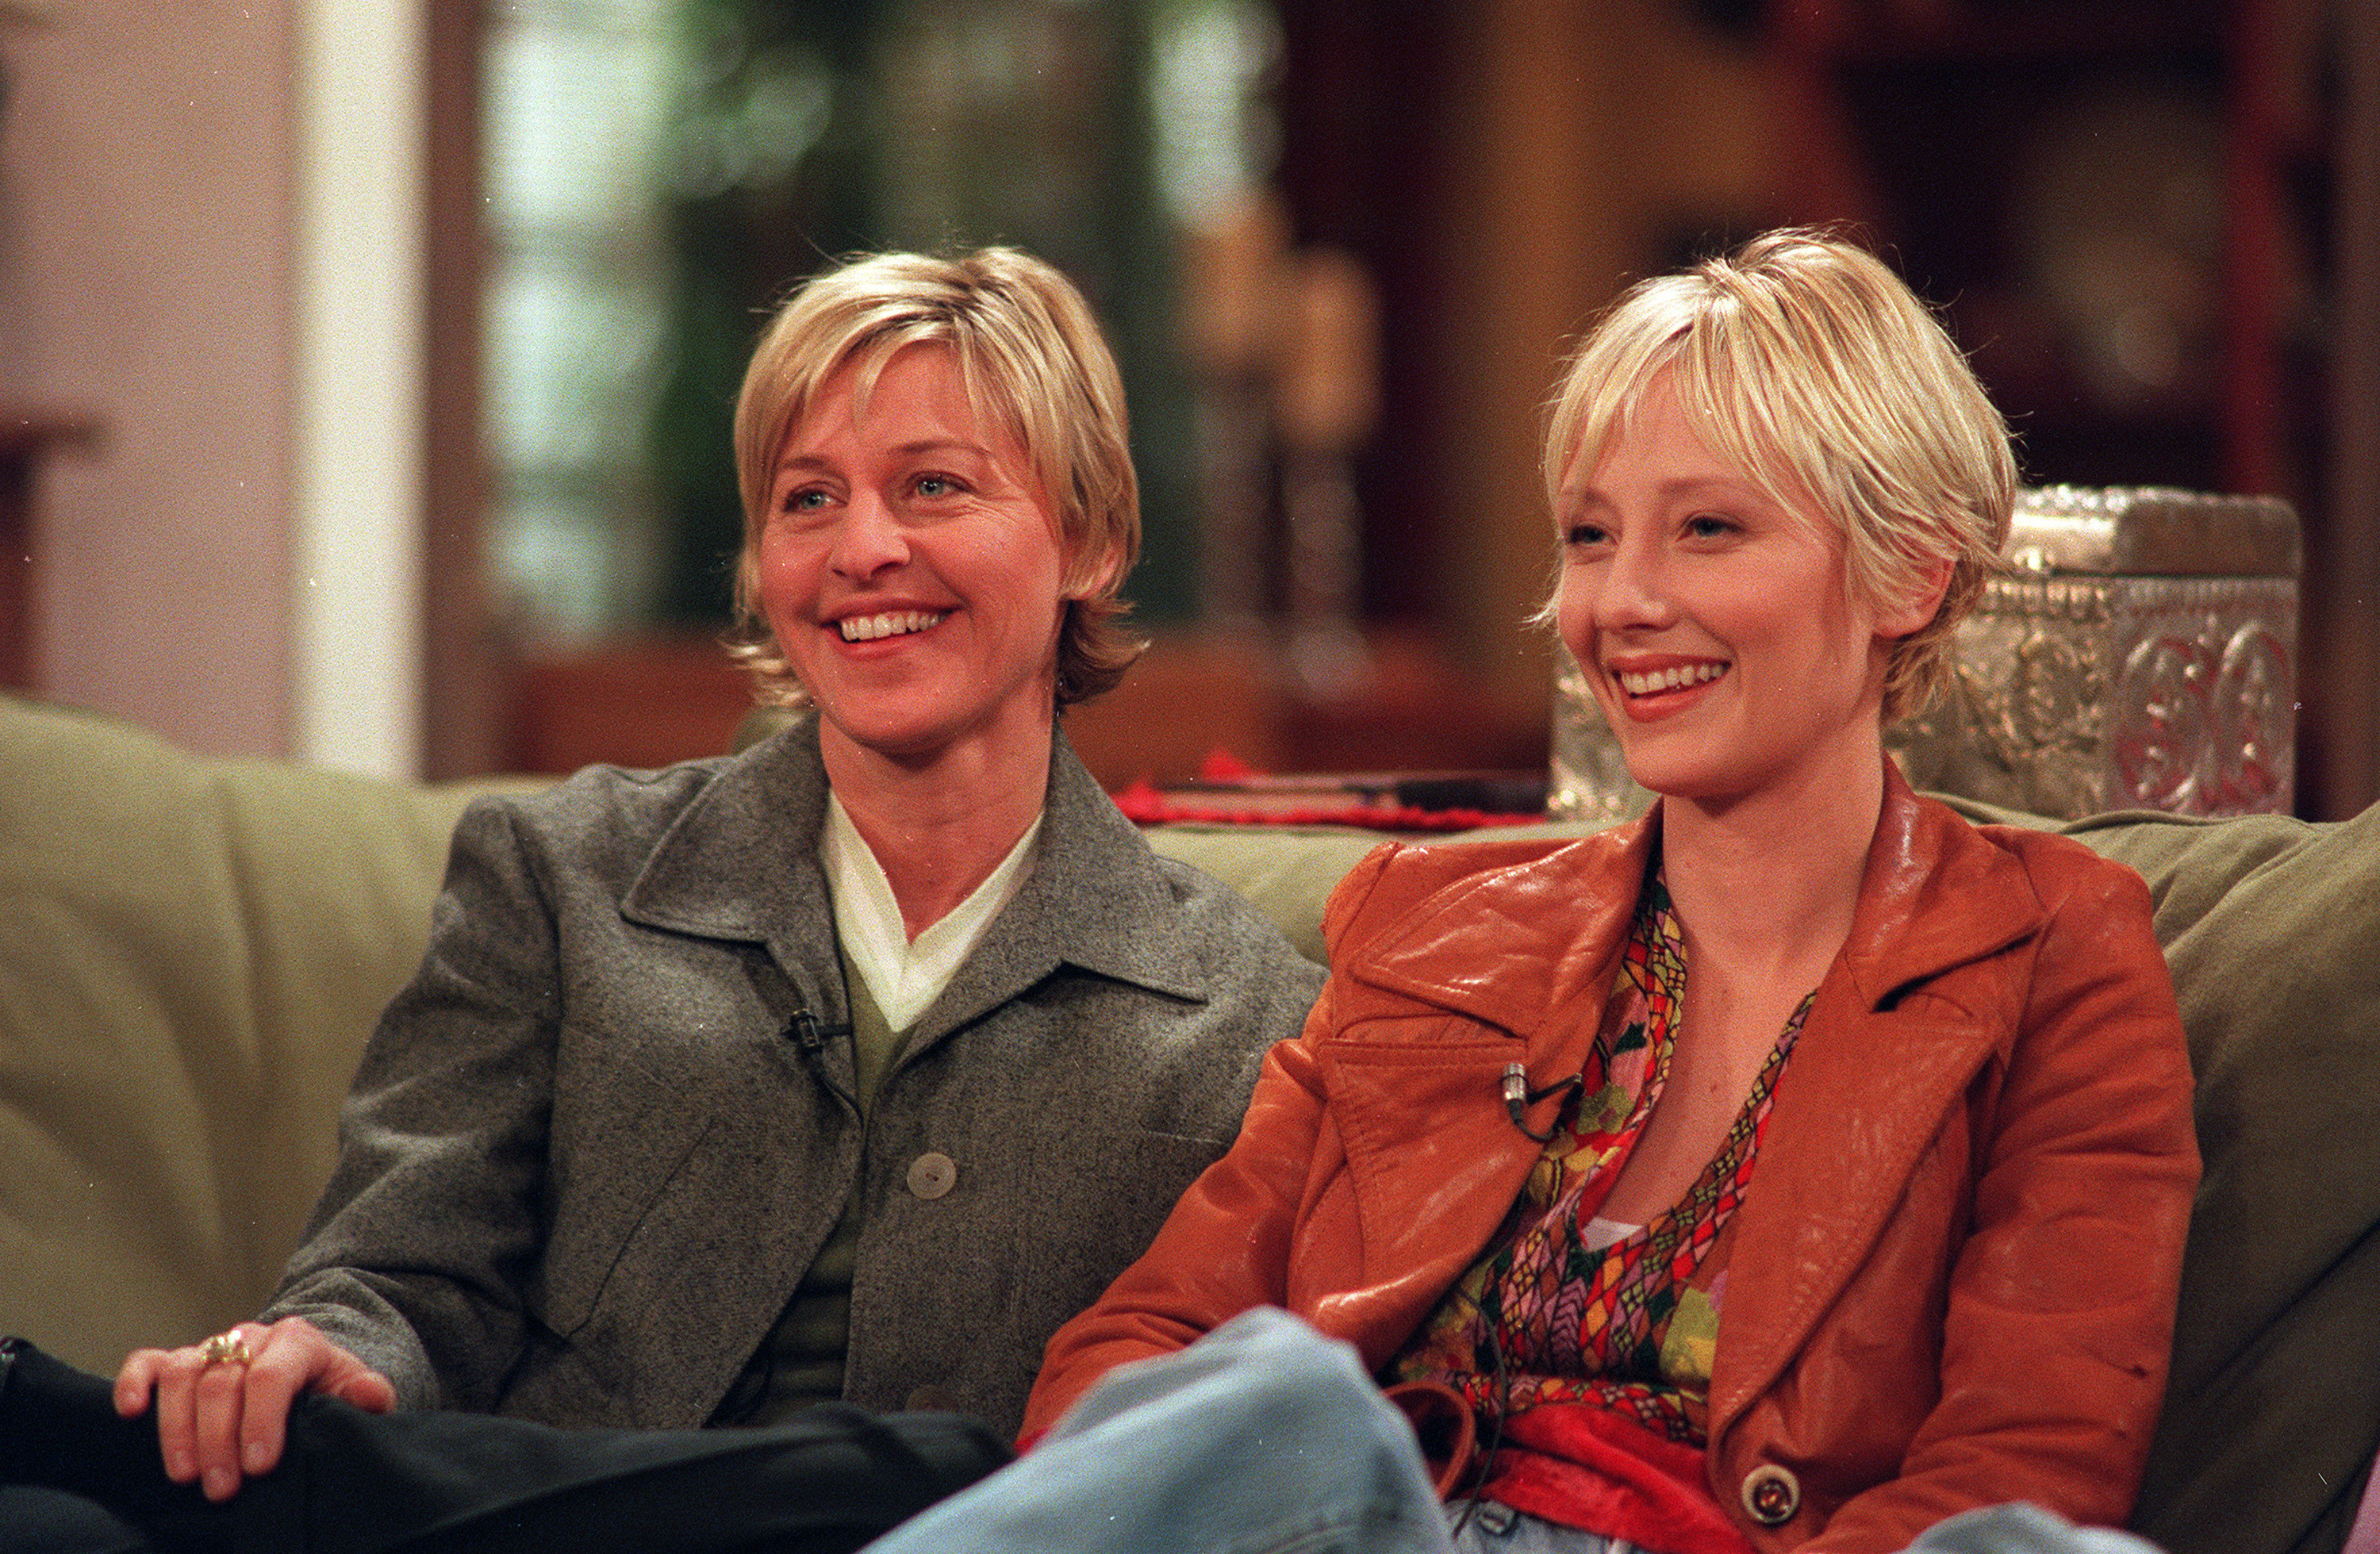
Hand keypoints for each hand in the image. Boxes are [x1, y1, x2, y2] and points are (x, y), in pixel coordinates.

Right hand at [114, 1316, 394, 1500]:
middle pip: (222, 1382)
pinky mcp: (180, 1360)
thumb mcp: (356, 1392)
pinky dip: (134, 1382)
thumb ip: (367, 1394)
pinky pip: (149, 1360)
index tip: (259, 1466)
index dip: (261, 1420)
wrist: (311, 1374)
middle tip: (222, 1488)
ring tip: (185, 1474)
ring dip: (177, 1427)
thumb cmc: (330, 1391)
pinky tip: (130, 1413)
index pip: (271, 1375)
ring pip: (183, 1372)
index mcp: (298, 1342)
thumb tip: (369, 1393)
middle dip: (218, 1439)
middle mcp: (251, 1339)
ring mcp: (212, 1348)